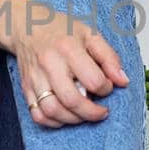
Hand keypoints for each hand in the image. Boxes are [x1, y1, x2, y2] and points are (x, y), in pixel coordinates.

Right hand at [10, 0, 129, 126]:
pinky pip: (38, 115)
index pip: (93, 80)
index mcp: (68, 48)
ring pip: (52, 111)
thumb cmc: (61, 30)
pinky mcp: (26, 88)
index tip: (107, 87)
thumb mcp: (91, 34)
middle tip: (101, 112)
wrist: (27, 27)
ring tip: (84, 114)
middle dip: (91, 113)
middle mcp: (49, 64)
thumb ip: (109, 58)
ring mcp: (35, 78)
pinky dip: (53, 122)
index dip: (106, 88)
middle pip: (71, 100)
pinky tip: (65, 115)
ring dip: (73, 120)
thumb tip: (122, 81)